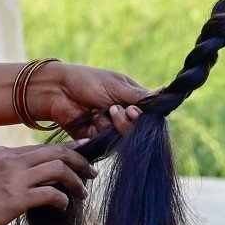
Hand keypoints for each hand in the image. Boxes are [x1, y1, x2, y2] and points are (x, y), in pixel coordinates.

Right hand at [0, 143, 95, 224]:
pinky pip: (51, 193)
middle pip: (56, 152)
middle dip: (79, 160)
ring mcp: (15, 178)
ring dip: (76, 180)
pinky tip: (63, 207)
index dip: (66, 150)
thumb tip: (26, 180)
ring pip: (59, 168)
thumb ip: (5, 171)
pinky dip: (62, 199)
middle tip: (91, 172)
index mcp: (4, 153)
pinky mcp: (16, 198)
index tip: (81, 154)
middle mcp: (12, 160)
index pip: (42, 147)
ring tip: (83, 192)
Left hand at [30, 62, 149, 139]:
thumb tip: (166, 96)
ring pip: (124, 138)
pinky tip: (91, 119)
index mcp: (133, 100)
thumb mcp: (116, 85)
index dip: (145, 117)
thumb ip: (139, 96)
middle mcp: (126, 116)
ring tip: (100, 111)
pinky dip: (100, 130)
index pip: (151, 115)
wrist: (58, 91)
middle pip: (139, 130)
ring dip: (112, 125)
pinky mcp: (99, 140)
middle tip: (114, 109)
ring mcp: (113, 129)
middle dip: (126, 121)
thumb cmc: (87, 81)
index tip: (133, 110)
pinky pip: (108, 143)